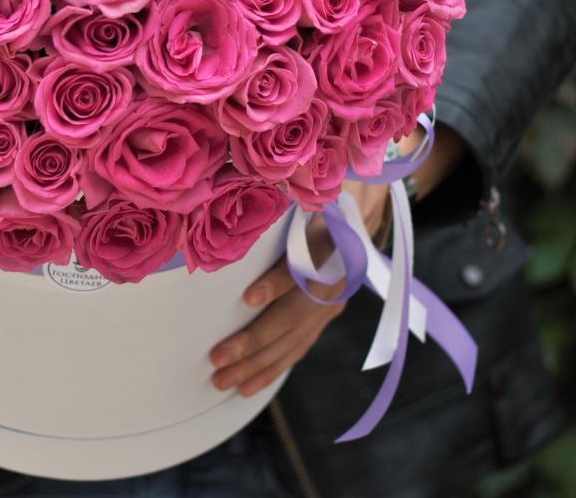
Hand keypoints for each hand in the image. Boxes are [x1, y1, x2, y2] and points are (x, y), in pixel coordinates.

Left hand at [207, 179, 387, 396]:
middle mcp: (335, 281)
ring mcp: (332, 303)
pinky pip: (299, 347)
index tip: (249, 297)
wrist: (358, 209)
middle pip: (292, 316)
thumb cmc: (321, 198)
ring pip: (293, 341)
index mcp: (332, 245)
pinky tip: (248, 385)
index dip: (278, 283)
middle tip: (217, 359)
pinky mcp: (327, 317)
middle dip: (253, 341)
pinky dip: (273, 368)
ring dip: (257, 364)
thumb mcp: (309, 192)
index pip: (304, 267)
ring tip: (223, 380)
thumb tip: (249, 190)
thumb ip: (286, 197)